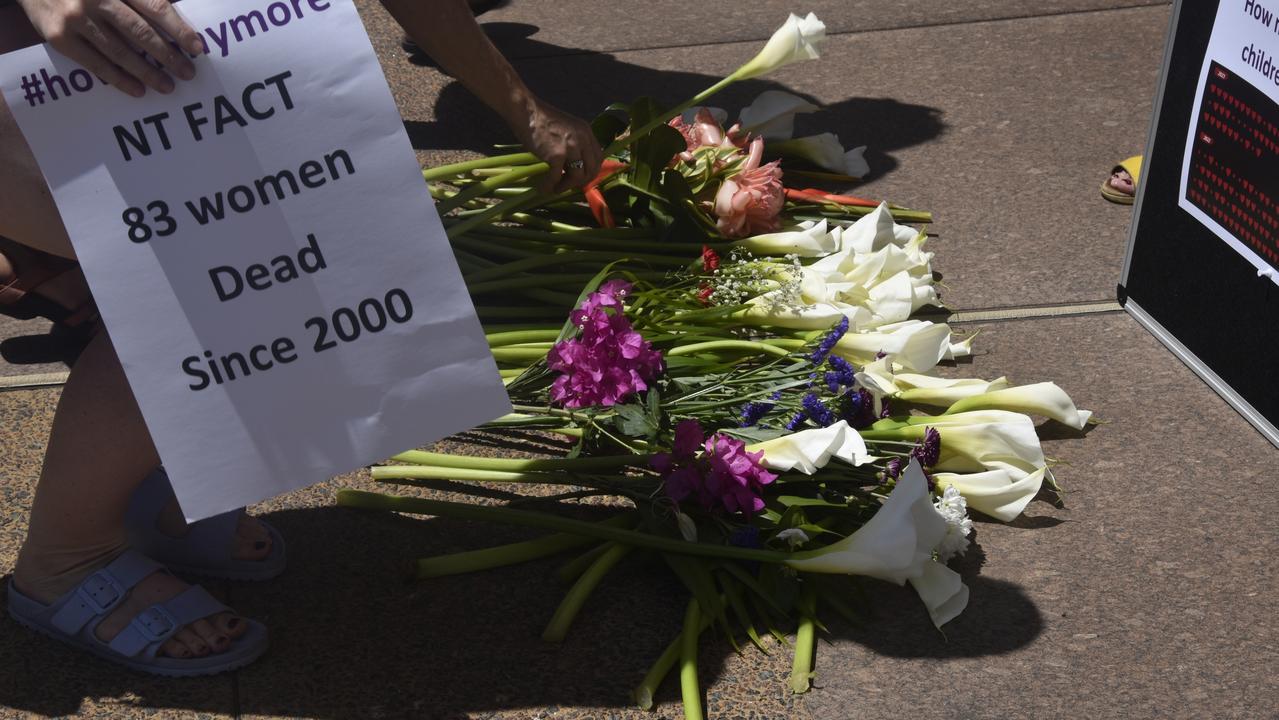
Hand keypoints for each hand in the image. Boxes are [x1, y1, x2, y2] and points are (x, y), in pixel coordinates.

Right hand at [17, 0, 203, 96]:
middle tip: (188, 73)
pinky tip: (138, 89)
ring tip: (167, 86)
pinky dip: (119, 79)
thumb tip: (174, 23)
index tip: (197, 48)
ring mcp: (77, 19)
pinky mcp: (59, 37)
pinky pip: (95, 63)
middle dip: (168, 56)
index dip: (179, 29)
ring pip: (120, 52)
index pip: (155, 7)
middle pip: (141, 32)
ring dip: (148, 72)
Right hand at [514, 98, 603, 194]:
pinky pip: (557, 177)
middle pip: (591, 170)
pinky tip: (544, 187)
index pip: (599, 158)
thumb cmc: (542, 120)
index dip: (592, 172)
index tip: (582, 178)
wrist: (527, 111)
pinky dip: (550, 186)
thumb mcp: (568, 128)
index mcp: (586, 132)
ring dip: (566, 186)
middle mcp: (582, 139)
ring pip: (577, 177)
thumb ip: (576, 142)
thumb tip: (575, 165)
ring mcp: (571, 147)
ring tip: (556, 188)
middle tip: (569, 186)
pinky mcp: (557, 155)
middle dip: (581, 182)